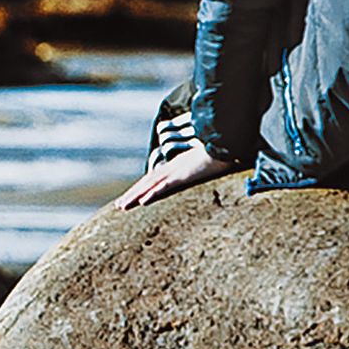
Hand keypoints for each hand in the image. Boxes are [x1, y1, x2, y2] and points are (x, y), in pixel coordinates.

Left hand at [112, 144, 226, 210]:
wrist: (229, 141)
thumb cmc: (223, 152)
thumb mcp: (211, 161)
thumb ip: (206, 166)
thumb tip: (210, 169)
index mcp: (179, 165)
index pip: (156, 178)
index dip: (143, 187)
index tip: (134, 197)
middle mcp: (174, 167)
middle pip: (148, 182)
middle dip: (133, 194)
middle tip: (119, 205)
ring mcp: (177, 171)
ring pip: (151, 185)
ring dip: (136, 196)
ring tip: (122, 206)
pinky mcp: (183, 175)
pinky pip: (165, 186)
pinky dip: (153, 193)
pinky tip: (142, 202)